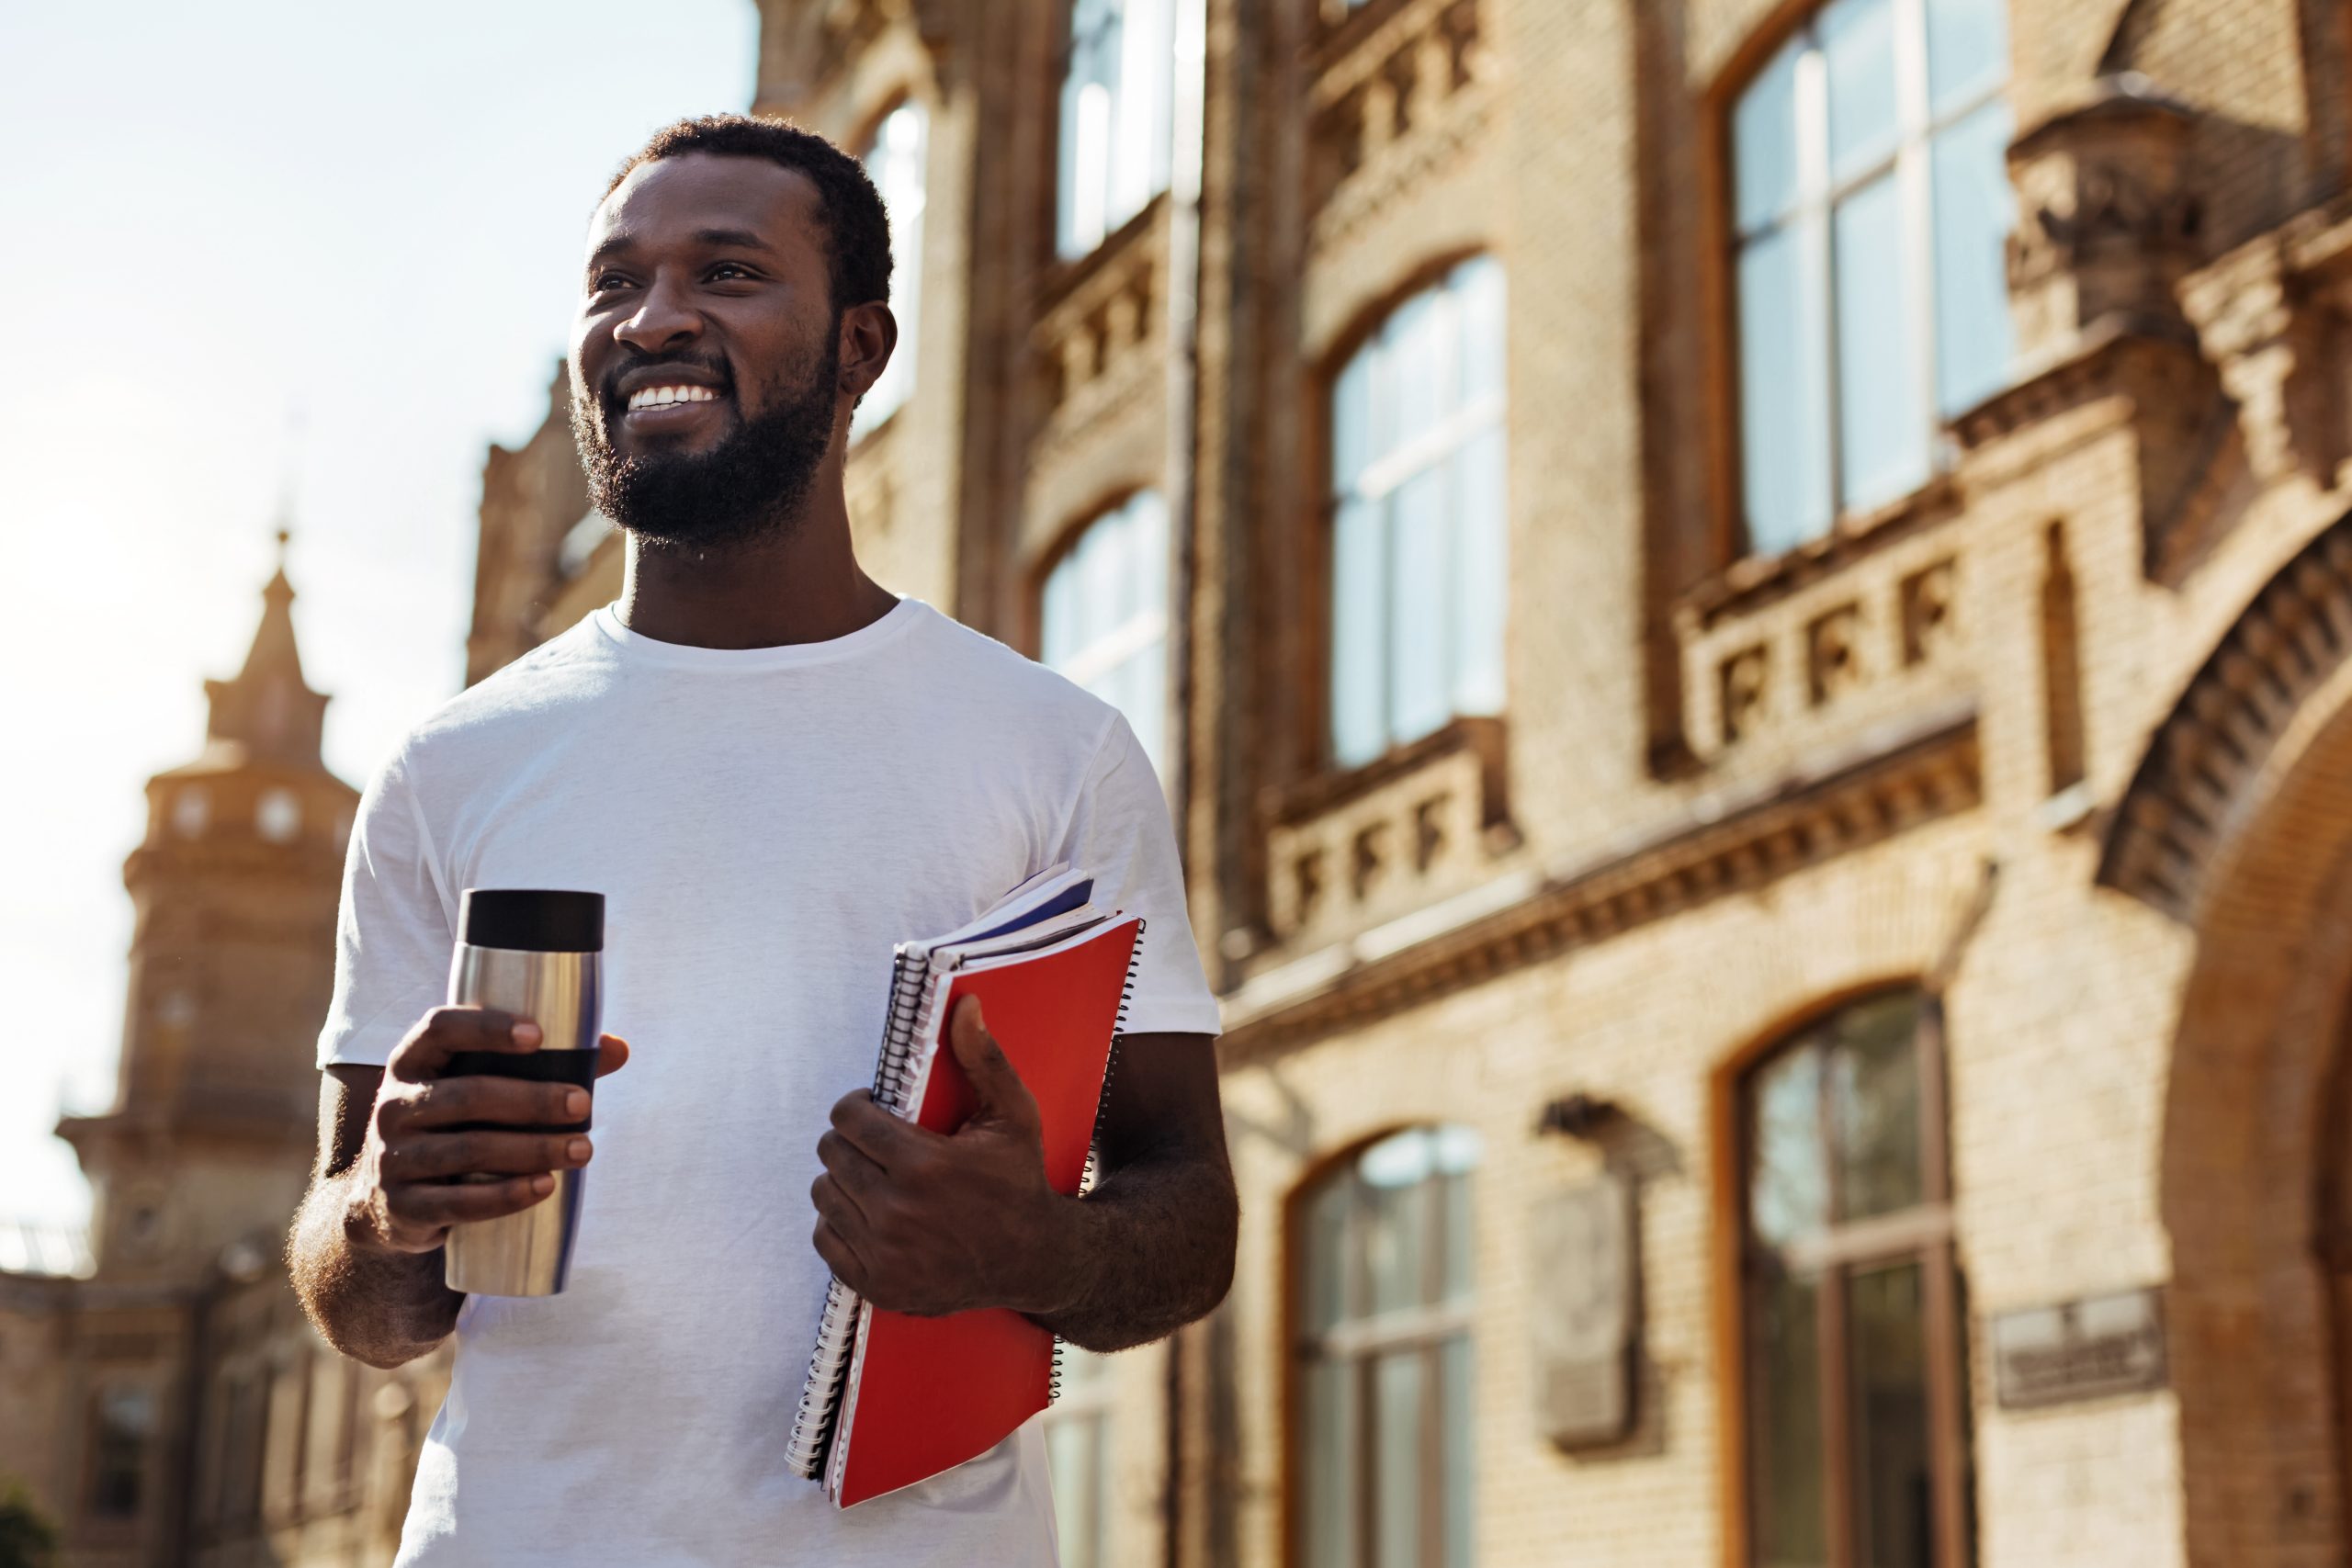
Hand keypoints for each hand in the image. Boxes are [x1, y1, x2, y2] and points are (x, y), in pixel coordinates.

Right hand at [346, 1006, 631, 1255]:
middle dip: (532, 1100)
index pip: (440, 1029)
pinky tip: (545, 1186)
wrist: (386, 1203)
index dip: (487, 1028)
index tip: (538, 1035)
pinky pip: (457, 1202)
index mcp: (412, 1063)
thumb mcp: (477, 1087)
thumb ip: (543, 1065)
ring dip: (532, 1149)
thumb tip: (617, 1048)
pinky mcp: (402, 1207)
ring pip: (468, 1150)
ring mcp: (392, 1158)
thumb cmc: (454, 1126)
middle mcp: (393, 1106)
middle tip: (582, 1104)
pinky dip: (506, 1195)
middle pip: (466, 1095)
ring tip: (583, 1150)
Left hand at [810, 996, 1074, 1316]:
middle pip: (830, 1154)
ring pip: (823, 1195)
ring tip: (876, 1176)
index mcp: (924, 1165)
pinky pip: (824, 1239)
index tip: (872, 1108)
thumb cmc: (1020, 1179)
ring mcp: (884, 1253)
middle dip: (848, 1140)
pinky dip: (840, 1223)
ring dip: (843, 1179)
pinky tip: (871, 1212)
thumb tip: (964, 1004)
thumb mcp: (1013, 1115)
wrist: (1033, 1260)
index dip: (856, 1105)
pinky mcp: (877, 1284)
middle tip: (876, 1142)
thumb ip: (982, 1059)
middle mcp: (898, 1212)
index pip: (846, 1118)